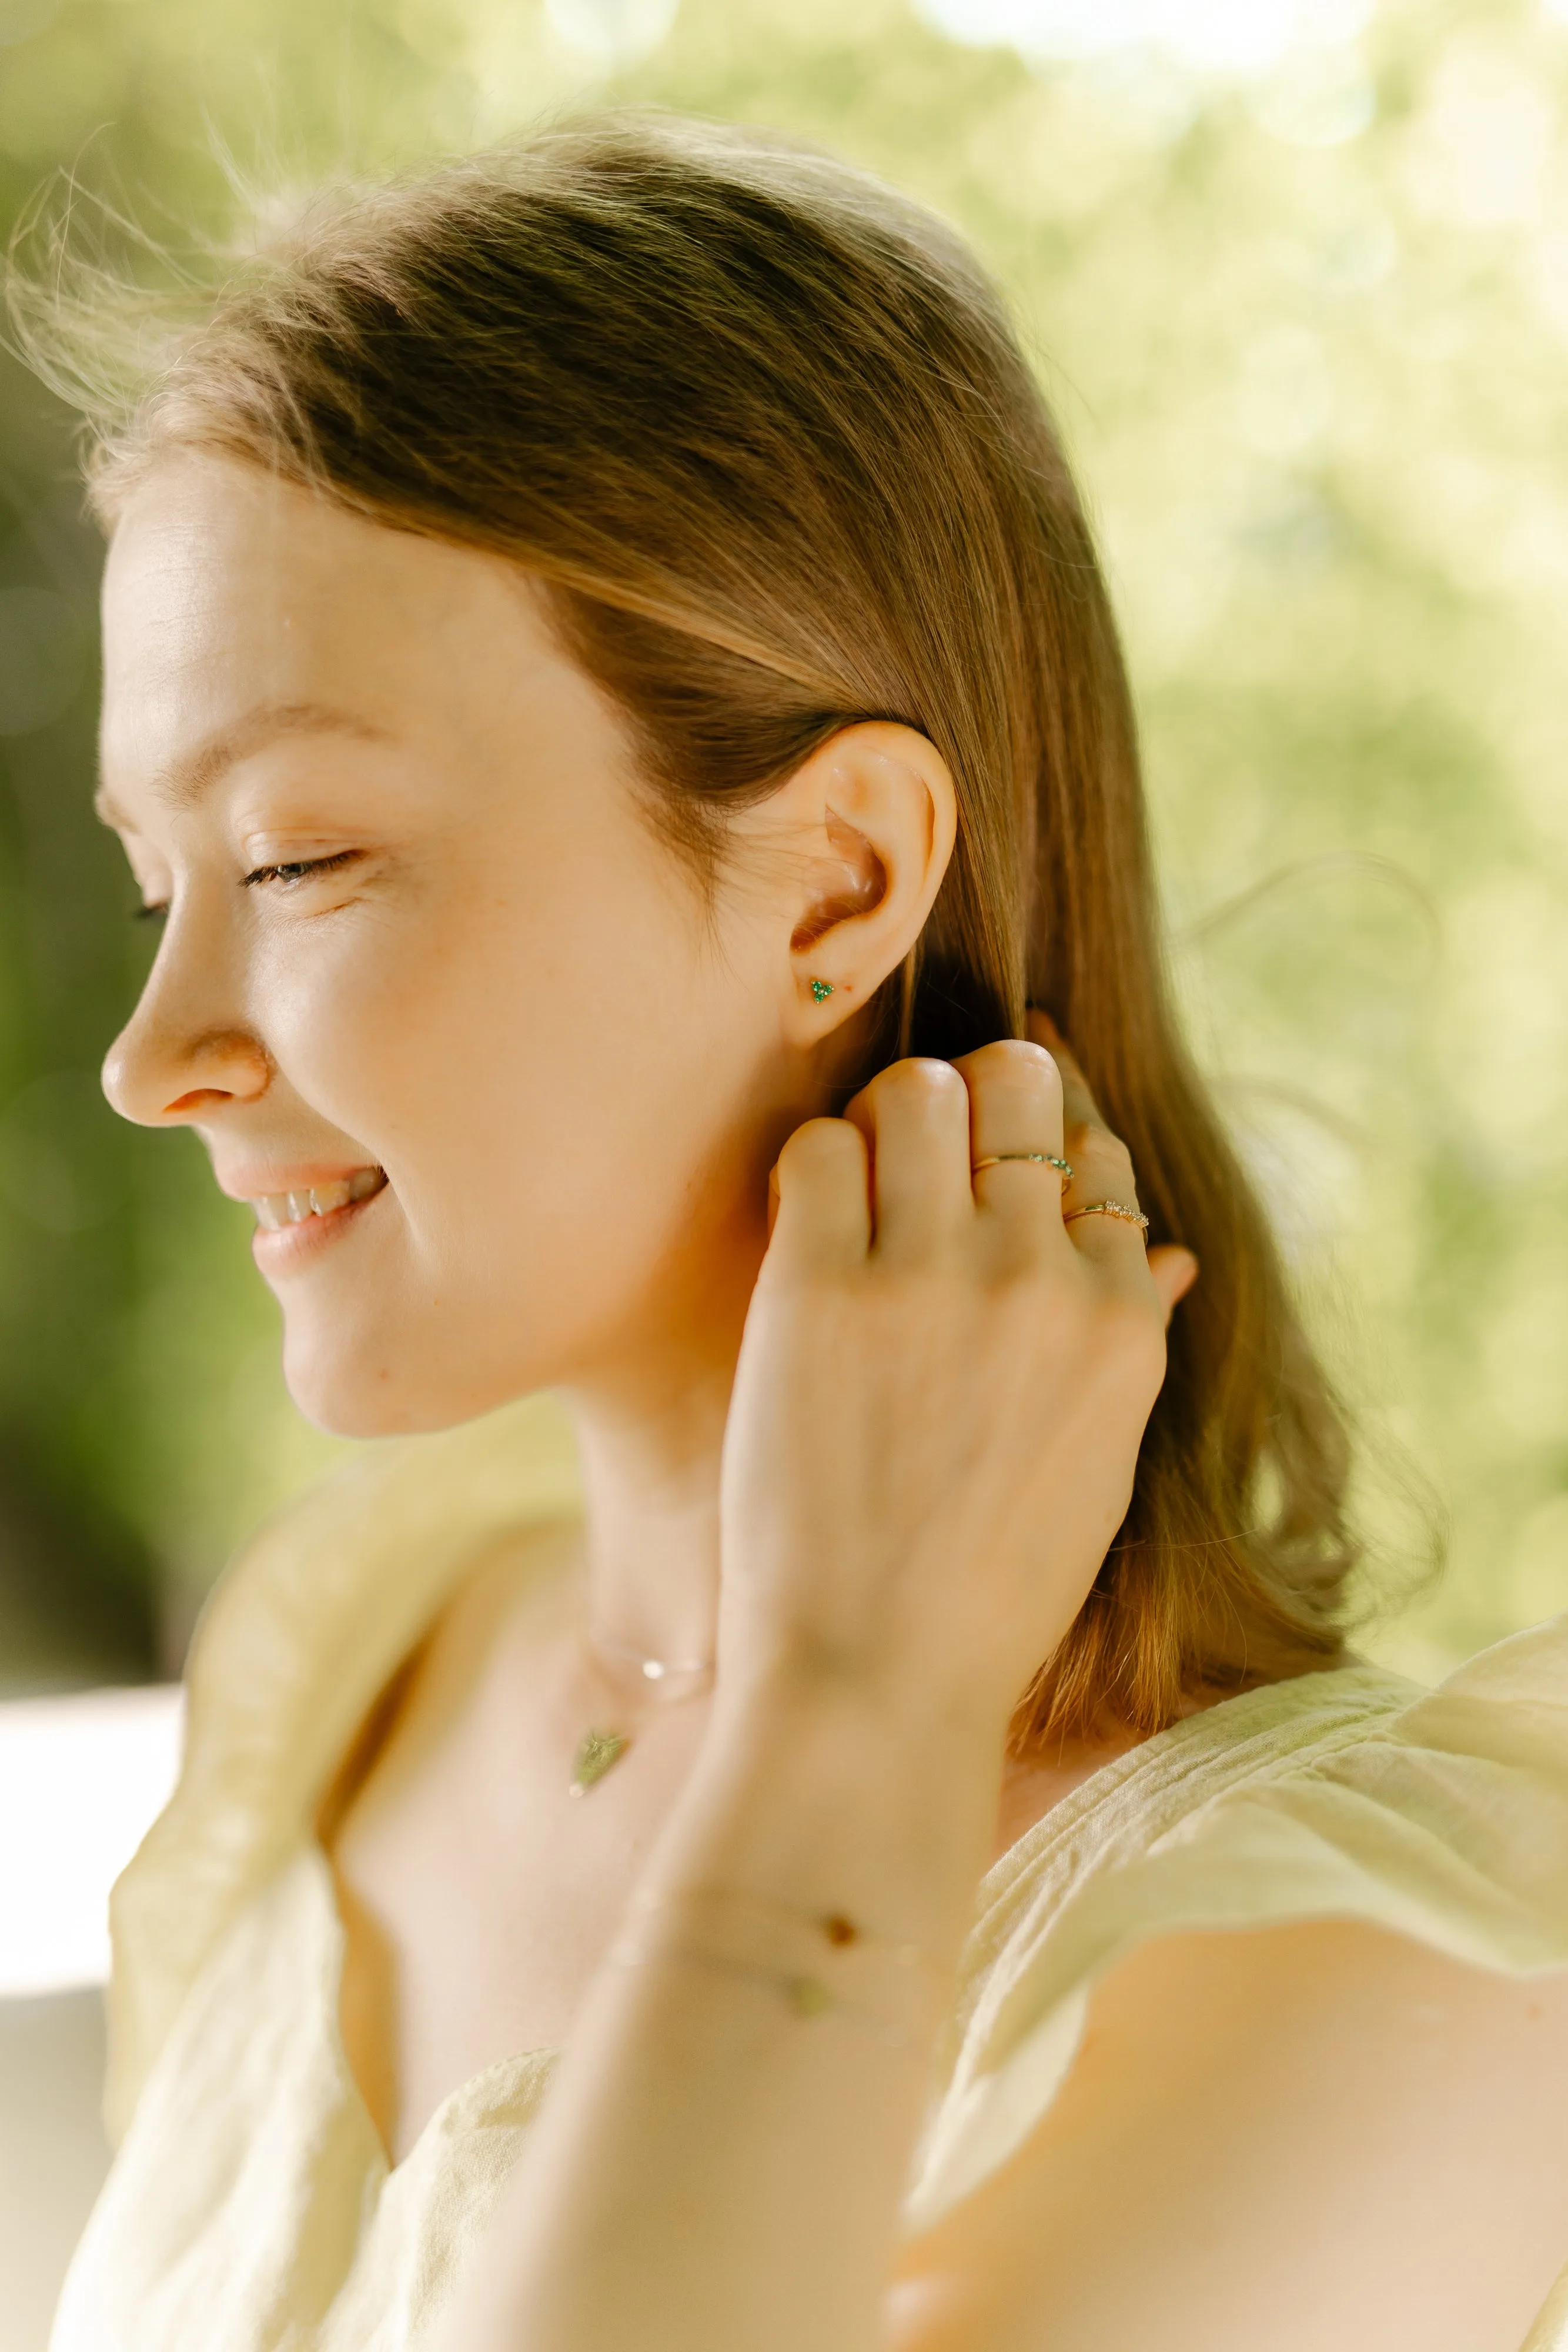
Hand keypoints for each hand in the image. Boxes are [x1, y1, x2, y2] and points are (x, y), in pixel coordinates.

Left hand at [717, 1027, 1196, 1737]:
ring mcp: (933, 1278)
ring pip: (918, 1092)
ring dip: (884, 1113)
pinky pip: (822, 1147)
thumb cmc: (983, 1591)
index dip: (1043, 1131)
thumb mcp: (1094, 1466)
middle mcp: (1040, 1278)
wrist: (877, 1681)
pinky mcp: (821, 1291)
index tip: (995, 1142)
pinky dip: (811, 1159)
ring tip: (857, 1170)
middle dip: (968, 1093)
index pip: (1096, 1154)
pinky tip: (802, 1214)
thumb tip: (1169, 1255)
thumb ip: (1127, 1342)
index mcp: (1120, 1322)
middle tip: (917, 1140)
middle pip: (1016, 1087)